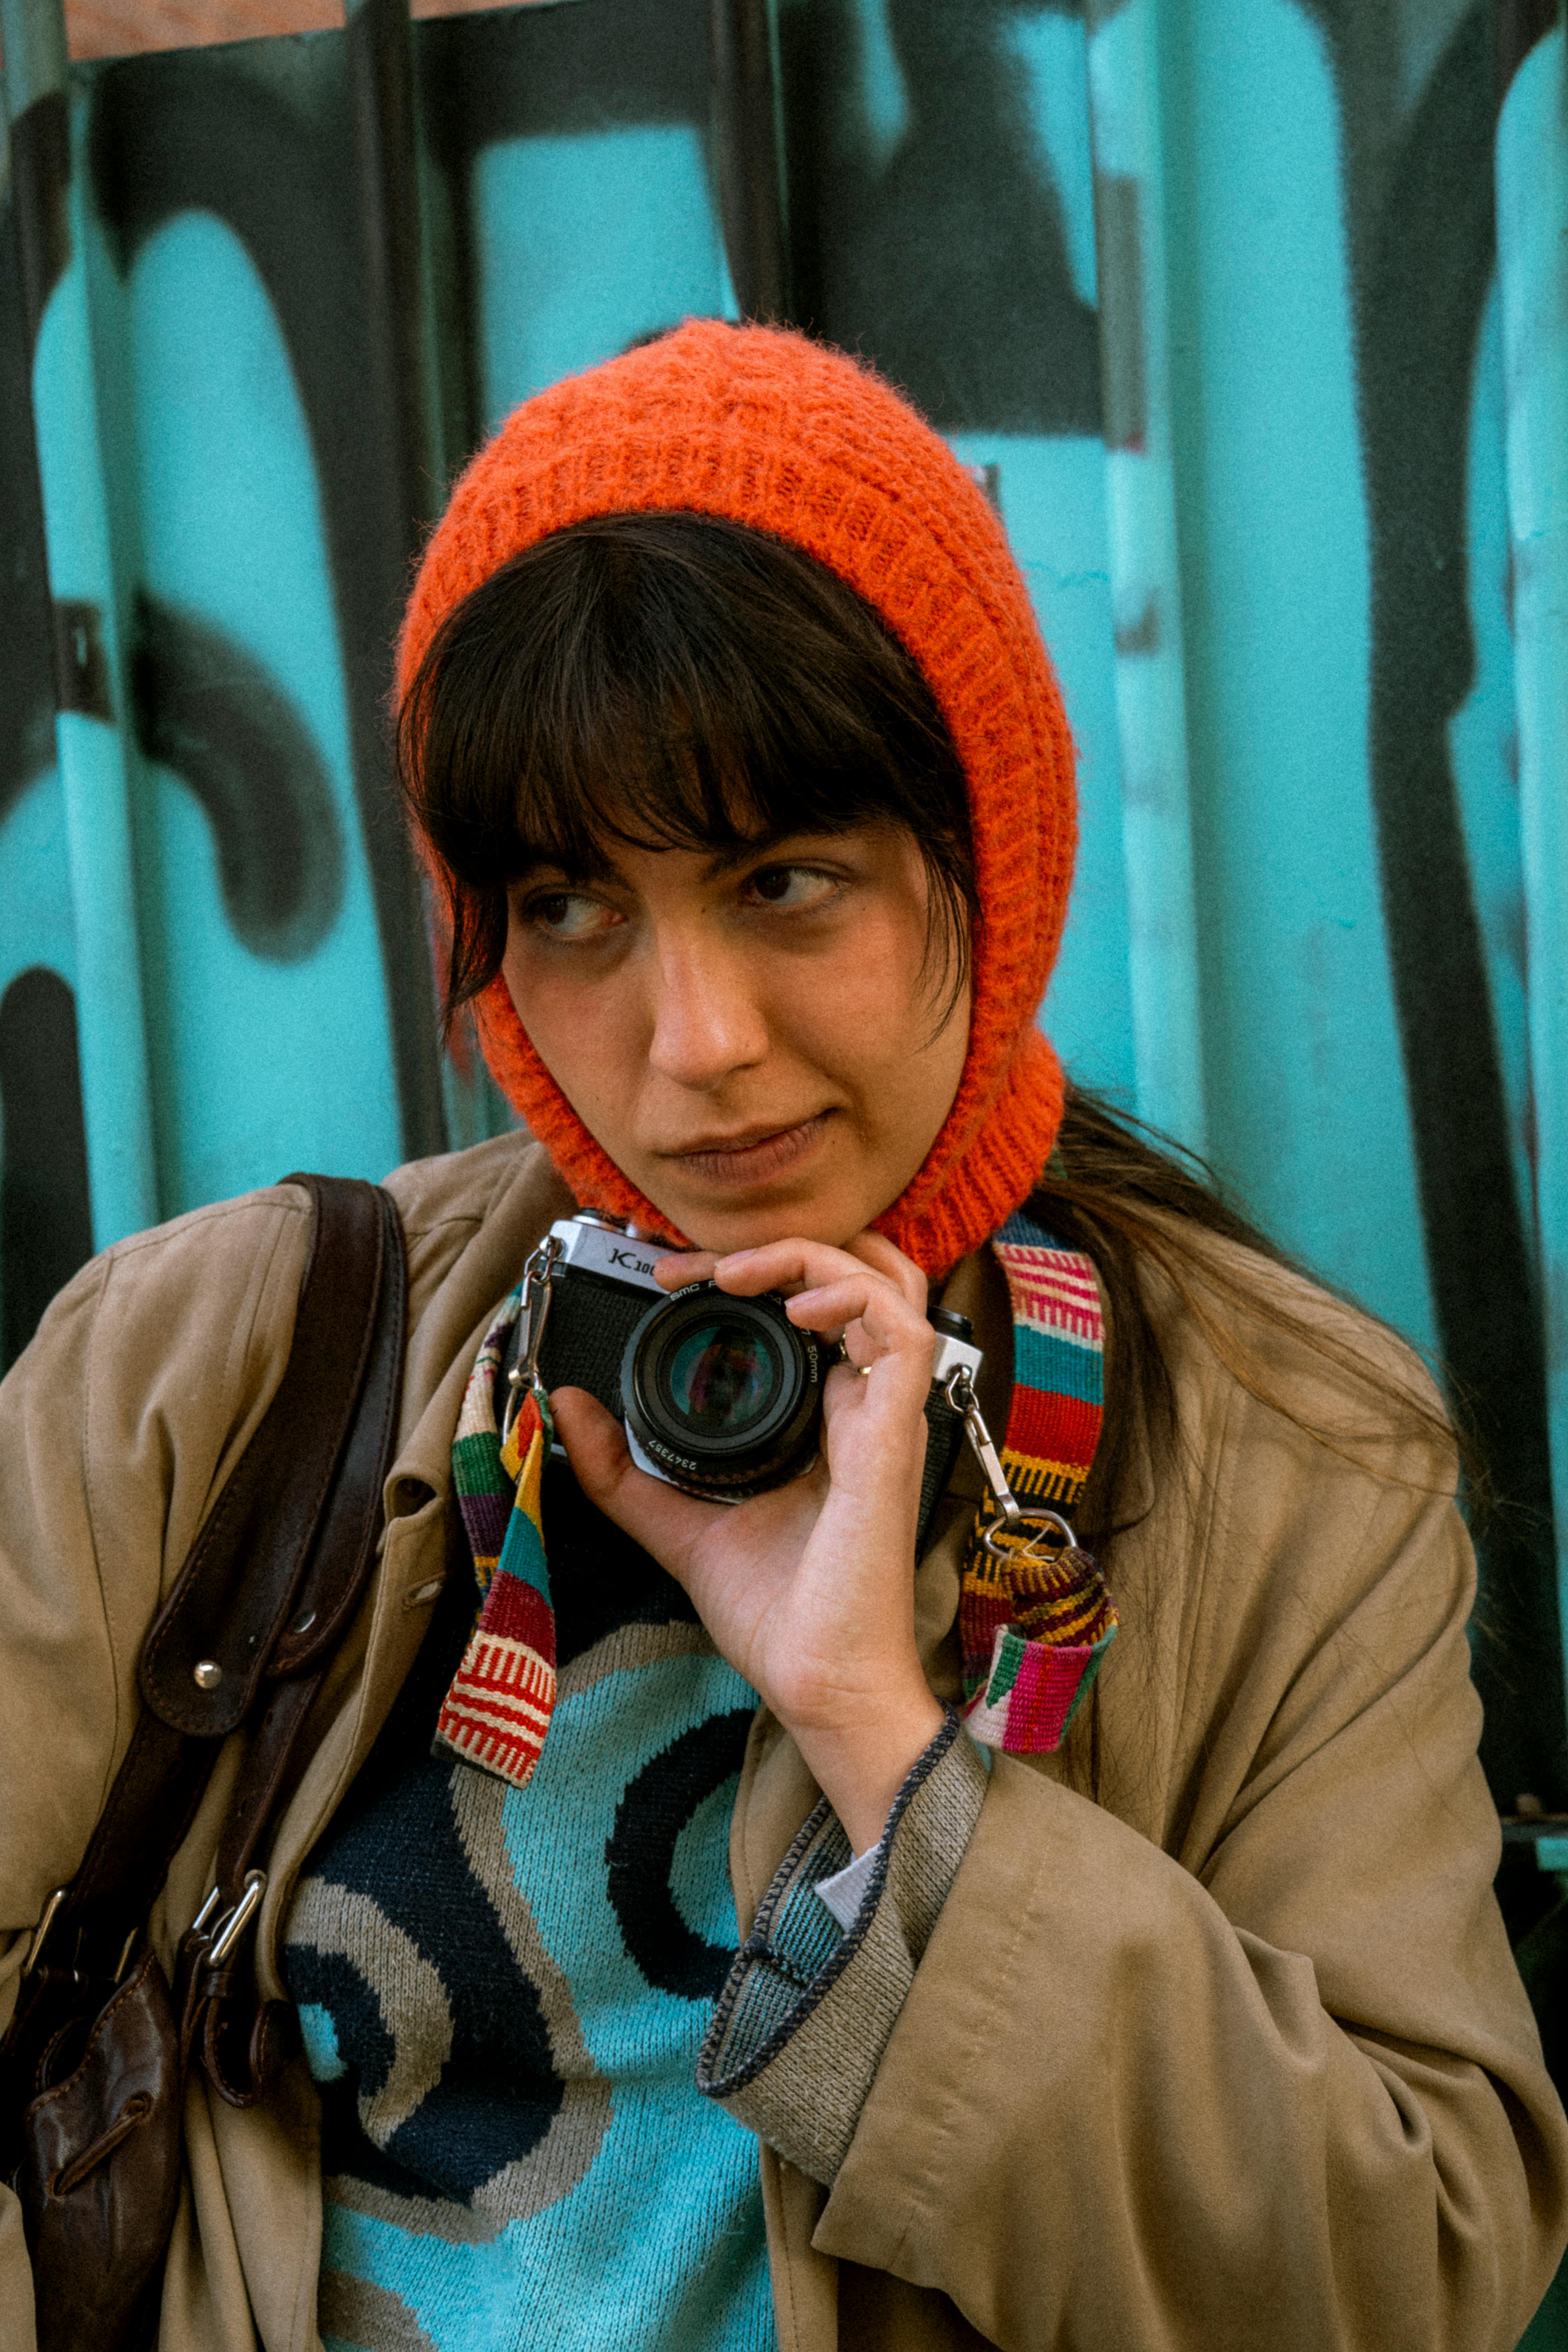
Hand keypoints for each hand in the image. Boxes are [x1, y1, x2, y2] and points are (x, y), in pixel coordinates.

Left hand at [550, 1230, 946, 1852]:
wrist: (818, 1679)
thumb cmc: (775, 1611)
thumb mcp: (676, 1523)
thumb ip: (620, 1470)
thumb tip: (569, 1405)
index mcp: (825, 1413)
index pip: (815, 1302)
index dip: (754, 1267)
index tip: (673, 1279)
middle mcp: (862, 1402)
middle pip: (862, 1271)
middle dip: (781, 1244)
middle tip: (701, 1265)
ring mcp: (884, 1414)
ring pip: (888, 1282)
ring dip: (813, 1256)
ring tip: (740, 1272)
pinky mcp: (894, 1435)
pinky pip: (902, 1333)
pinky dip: (853, 1299)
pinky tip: (799, 1308)